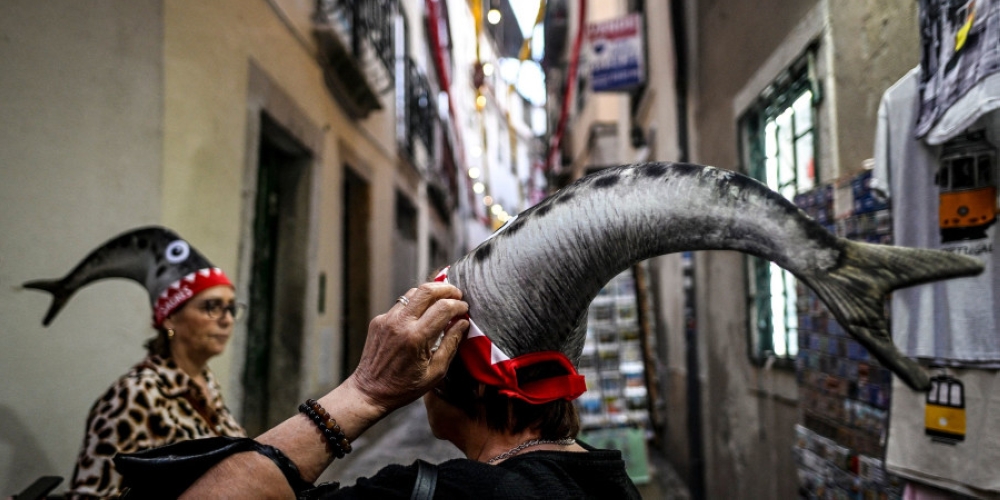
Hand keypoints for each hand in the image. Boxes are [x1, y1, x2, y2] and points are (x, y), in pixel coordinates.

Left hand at [347, 282, 468, 414]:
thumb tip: (463, 323)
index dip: (458, 305)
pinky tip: (422, 315)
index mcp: (416, 337)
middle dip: (446, 289)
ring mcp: (387, 319)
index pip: (443, 308)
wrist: (370, 391)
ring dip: (430, 294)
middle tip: (457, 295)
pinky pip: (401, 305)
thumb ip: (451, 344)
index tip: (465, 309)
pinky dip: (415, 305)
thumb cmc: (405, 387)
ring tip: (442, 301)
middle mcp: (400, 323)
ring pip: (412, 293)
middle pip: (426, 290)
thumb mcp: (436, 372)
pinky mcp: (378, 320)